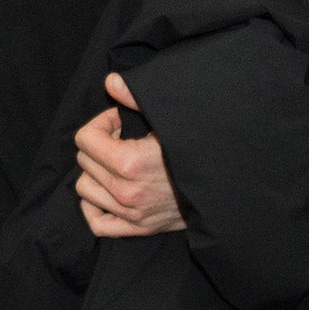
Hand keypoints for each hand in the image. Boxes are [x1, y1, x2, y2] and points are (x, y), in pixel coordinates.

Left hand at [74, 72, 186, 237]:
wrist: (224, 185)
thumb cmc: (196, 149)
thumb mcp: (171, 119)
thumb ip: (137, 99)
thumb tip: (110, 81)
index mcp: (129, 163)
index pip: (85, 139)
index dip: (100, 123)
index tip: (119, 121)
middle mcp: (125, 192)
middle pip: (84, 161)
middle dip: (99, 145)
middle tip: (122, 139)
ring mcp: (131, 213)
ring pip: (85, 189)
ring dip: (95, 173)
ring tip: (116, 164)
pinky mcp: (138, 228)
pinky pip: (97, 223)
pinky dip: (94, 206)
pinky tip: (106, 191)